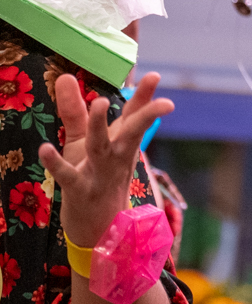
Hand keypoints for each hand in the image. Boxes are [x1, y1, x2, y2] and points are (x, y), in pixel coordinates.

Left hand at [38, 71, 173, 248]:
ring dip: (100, 126)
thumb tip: (64, 76)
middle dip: (145, 111)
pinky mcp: (80, 190)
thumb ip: (73, 109)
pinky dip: (56, 163)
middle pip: (133, 130)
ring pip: (101, 147)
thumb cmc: (92, 177)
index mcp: (121, 142)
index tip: (154, 76)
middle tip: (153, 92)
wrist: (98, 227)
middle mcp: (116, 155)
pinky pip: (68, 175)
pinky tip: (45, 149)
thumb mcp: (83, 141)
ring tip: (99, 103)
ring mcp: (100, 173)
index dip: (145, 96)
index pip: (135, 115)